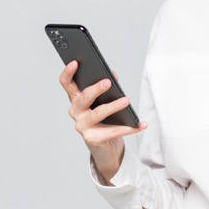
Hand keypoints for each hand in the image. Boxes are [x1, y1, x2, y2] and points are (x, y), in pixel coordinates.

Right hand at [59, 60, 146, 181]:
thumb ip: (108, 86)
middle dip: (95, 89)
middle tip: (108, 82)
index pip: (67, 83)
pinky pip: (113, 131)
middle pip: (84, 98)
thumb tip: (113, 75)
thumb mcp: (104, 100)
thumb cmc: (104, 118)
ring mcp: (82, 126)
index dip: (68, 73)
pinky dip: (130, 128)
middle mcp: (76, 112)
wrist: (104, 145)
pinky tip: (142, 124)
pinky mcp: (92, 139)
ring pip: (98, 113)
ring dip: (113, 106)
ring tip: (126, 100)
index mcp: (76, 98)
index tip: (75, 62)